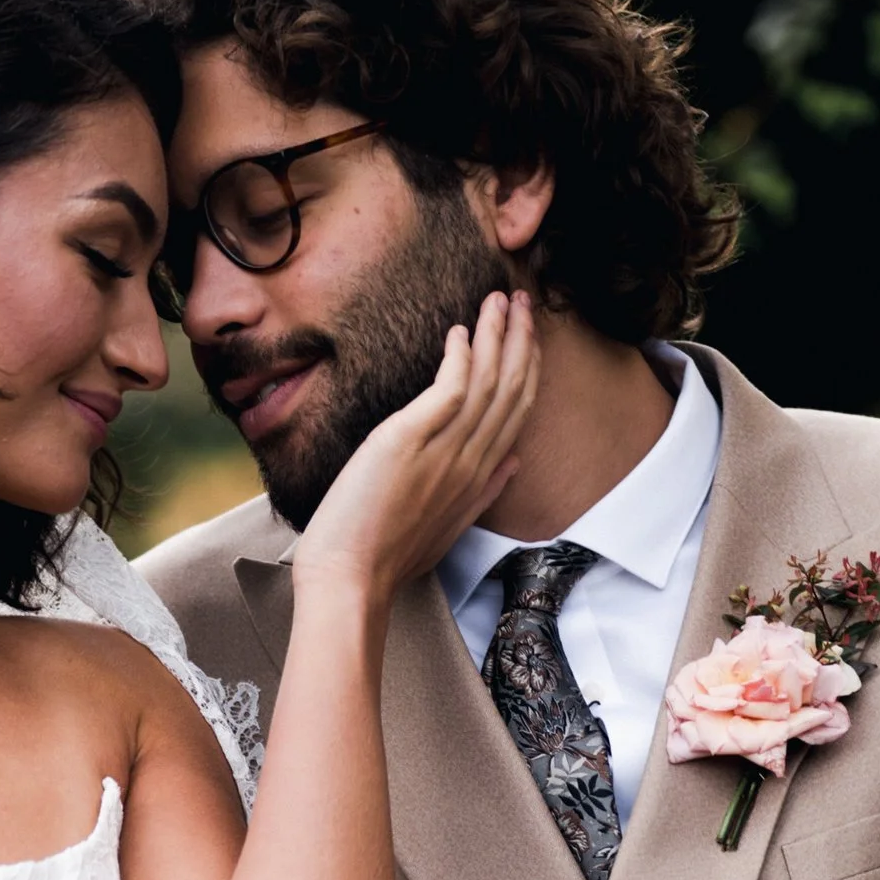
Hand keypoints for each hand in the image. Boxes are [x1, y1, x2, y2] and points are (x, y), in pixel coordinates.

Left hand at [291, 292, 537, 608]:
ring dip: (497, 335)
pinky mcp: (410, 441)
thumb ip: (484, 490)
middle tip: (524, 301)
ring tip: (499, 300)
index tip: (529, 337)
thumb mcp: (448, 524)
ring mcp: (445, 451)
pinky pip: (450, 388)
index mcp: (480, 479)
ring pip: (487, 381)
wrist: (351, 579)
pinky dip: (461, 356)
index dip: (527, 368)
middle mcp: (471, 461)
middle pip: (512, 389)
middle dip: (522, 340)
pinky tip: (461, 331)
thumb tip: (512, 463)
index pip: (518, 412)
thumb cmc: (388, 557)